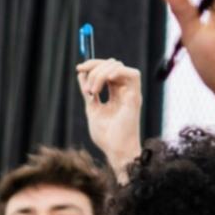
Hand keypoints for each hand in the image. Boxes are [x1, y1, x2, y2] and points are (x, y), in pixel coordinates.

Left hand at [74, 58, 142, 174]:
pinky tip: (106, 81)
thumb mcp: (92, 109)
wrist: (116, 150)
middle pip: (112, 64)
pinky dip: (117, 72)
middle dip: (94, 68)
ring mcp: (130, 92)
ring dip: (101, 74)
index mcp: (115, 93)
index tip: (79, 68)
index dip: (93, 65)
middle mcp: (124, 90)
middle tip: (86, 88)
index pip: (106, 69)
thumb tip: (81, 74)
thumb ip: (87, 92)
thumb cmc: (106, 136)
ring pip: (118, 66)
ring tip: (93, 92)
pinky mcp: (135, 97)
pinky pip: (133, 74)